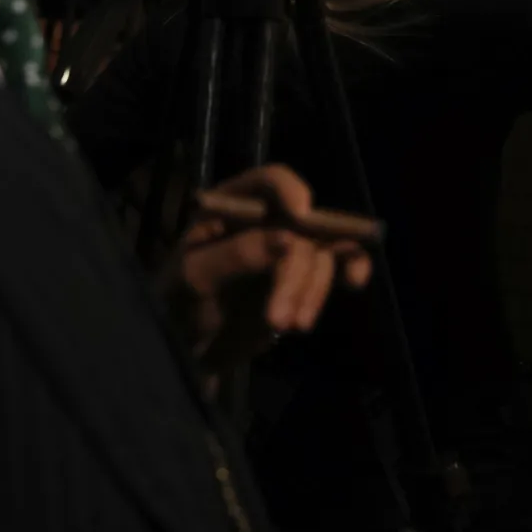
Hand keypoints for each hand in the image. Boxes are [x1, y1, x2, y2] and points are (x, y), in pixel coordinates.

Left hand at [175, 164, 371, 372]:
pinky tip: (354, 283)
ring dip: (313, 290)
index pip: (269, 182)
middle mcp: (268, 220)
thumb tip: (288, 239)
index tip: (301, 216)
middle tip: (277, 319)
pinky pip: (339, 265)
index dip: (290, 191)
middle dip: (296, 273)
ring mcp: (290, 248)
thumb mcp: (195, 277)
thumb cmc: (178, 304)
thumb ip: (238, 254)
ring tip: (288, 327)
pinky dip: (351, 270)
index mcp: (233, 207)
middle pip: (303, 228)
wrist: (190, 350)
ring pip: (324, 252)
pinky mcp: (306, 278)